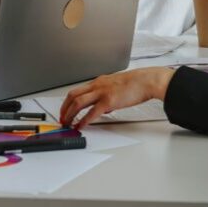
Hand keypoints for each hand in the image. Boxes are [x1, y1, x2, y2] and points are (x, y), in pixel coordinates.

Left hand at [60, 67, 174, 128]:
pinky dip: (84, 120)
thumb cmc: (135, 84)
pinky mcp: (109, 101)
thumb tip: (101, 109)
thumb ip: (106, 95)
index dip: (68, 101)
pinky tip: (81, 125)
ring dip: (70, 114)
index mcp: (98, 81)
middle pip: (73, 95)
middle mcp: (97, 85)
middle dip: (64, 108)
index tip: (65, 110)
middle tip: (62, 118)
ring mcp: (102, 92)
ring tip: (67, 123)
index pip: (77, 90)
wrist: (146, 81)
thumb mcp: (116, 86)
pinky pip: (92, 112)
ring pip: (78, 103)